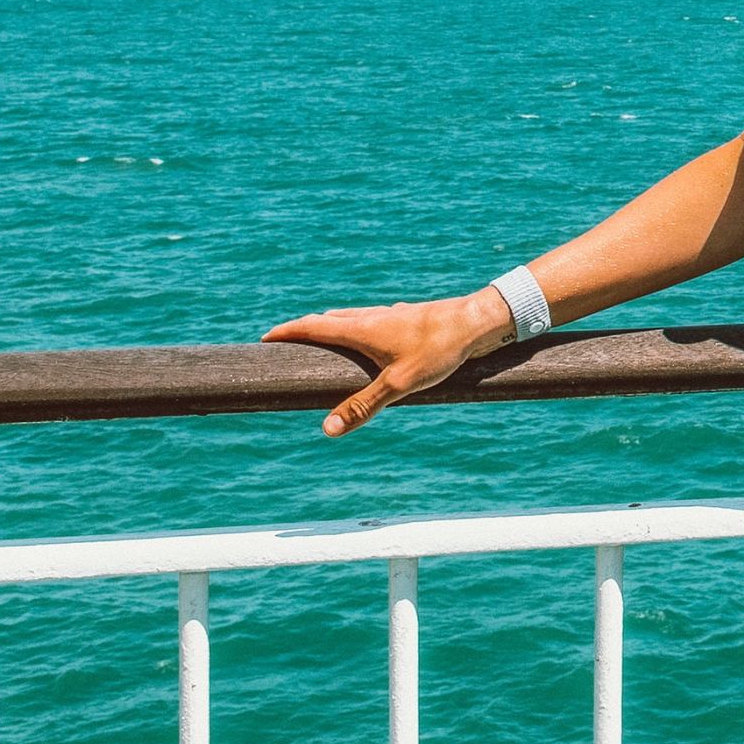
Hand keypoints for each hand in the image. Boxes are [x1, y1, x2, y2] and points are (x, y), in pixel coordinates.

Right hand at [260, 291, 511, 435]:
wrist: (478, 321)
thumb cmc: (439, 350)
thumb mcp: (399, 384)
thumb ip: (362, 406)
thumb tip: (327, 429)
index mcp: (360, 328)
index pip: (311, 326)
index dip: (286, 332)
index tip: (265, 340)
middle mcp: (371, 316)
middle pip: (327, 320)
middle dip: (304, 330)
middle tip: (287, 342)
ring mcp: (390, 315)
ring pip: (350, 318)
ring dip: (331, 327)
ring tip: (321, 340)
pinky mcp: (407, 318)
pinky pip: (372, 321)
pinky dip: (357, 328)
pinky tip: (370, 337)